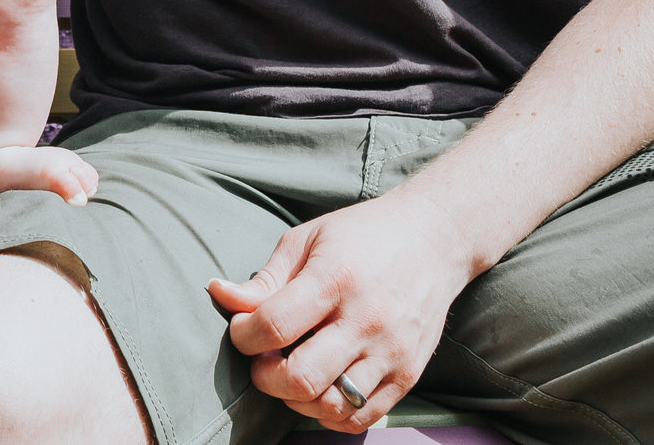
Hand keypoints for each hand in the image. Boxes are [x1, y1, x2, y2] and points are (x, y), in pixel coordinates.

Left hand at [205, 192, 478, 433]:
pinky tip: (319, 388)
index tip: (243, 328)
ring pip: (331, 405)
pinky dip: (331, 413)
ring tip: (290, 373)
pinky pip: (362, 417)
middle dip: (265, 376)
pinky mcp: (408, 374)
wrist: (435, 238)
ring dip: (296, 400)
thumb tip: (218, 295)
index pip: (274, 326)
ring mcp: (391, 352)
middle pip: (300, 378)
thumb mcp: (307, 240)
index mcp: (335, 278)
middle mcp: (367, 320)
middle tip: (263, 358)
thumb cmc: (363, 235)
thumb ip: (264, 278)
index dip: (243, 335)